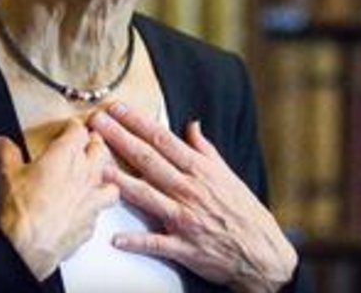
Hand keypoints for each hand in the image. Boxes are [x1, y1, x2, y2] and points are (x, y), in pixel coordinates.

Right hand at [0, 120, 118, 279]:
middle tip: (85, 145)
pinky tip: (86, 207)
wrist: (28, 249)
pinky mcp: (92, 221)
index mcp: (66, 155)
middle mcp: (85, 173)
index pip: (79, 130)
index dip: (73, 127)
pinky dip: (96, 205)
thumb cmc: (22, 212)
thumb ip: (5, 153)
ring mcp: (92, 197)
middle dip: (93, 144)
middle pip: (100, 148)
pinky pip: (102, 207)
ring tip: (94, 174)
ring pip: (111, 177)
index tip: (68, 129)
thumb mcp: (7, 175)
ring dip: (104, 173)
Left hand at [87, 103, 296, 292]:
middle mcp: (190, 190)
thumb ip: (206, 150)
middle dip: (120, 139)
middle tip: (96, 123)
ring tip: (98, 168)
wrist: (264, 253)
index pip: (163, 140)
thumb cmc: (244, 213)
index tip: (117, 108)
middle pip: (149, 160)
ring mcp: (186, 219)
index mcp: (200, 170)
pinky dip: (137, 241)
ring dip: (121, 182)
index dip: (137, 122)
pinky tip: (116, 238)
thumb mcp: (228, 176)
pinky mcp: (184, 247)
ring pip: (148, 196)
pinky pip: (157, 243)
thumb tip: (192, 125)